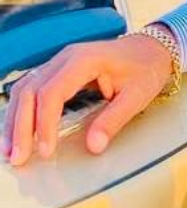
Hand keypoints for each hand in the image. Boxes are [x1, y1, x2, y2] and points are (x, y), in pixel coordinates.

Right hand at [2, 35, 173, 164]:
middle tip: (18, 158)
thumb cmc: (146, 68)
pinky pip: (30, 90)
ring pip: (23, 91)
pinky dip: (21, 112)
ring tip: (10, 151)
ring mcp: (58, 63)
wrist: (151, 49)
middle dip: (20, 127)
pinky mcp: (57, 72)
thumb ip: (114, 120)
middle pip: (29, 91)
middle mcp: (64, 58)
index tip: (46, 150)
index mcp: (83, 60)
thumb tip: (94, 146)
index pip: (52, 93)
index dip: (45, 123)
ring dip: (14, 122)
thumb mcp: (138, 95)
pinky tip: (17, 133)